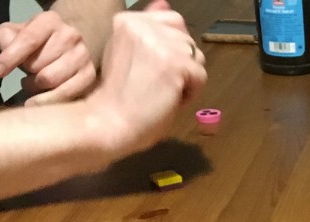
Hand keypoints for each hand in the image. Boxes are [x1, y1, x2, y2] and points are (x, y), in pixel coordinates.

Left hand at [0, 11, 96, 104]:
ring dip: (36, 87)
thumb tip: (4, 61)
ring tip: (34, 84)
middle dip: (27, 74)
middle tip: (27, 75)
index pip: (28, 39)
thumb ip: (6, 39)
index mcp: (50, 21)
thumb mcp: (19, 32)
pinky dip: (49, 99)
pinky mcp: (90, 76)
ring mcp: (83, 57)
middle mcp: (71, 36)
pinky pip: (65, 94)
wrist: (71, 45)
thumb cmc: (39, 42)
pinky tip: (44, 96)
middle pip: (38, 65)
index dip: (11, 57)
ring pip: (50, 80)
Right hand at [83, 1, 206, 158]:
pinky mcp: (174, 63)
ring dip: (186, 79)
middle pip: (187, 39)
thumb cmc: (119, 96)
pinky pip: (201, 76)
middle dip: (180, 64)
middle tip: (154, 84)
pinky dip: (190, 94)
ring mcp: (159, 42)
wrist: (108, 122)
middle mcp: (143, 24)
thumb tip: (164, 2)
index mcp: (128, 19)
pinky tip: (167, 100)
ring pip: (197, 57)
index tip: (151, 69)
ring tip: (160, 91)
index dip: (171, 49)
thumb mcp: (130, 52)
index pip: (172, 21)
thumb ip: (149, 28)